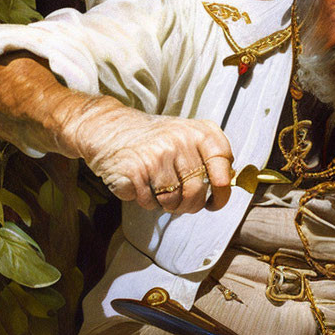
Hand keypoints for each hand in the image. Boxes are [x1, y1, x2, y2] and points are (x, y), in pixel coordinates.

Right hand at [72, 101, 233, 213]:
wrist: (109, 128)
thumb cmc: (153, 139)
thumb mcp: (186, 137)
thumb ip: (209, 158)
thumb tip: (225, 187)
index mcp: (198, 132)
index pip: (223, 163)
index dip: (222, 190)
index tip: (216, 201)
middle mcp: (180, 141)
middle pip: (197, 191)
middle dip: (190, 205)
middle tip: (182, 202)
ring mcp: (158, 155)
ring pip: (174, 201)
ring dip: (168, 205)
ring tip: (160, 190)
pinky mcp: (136, 170)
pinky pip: (151, 202)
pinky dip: (148, 202)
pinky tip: (143, 186)